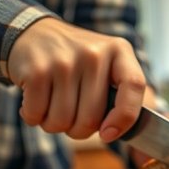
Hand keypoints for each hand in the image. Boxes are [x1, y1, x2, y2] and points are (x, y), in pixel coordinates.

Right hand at [7, 18, 145, 142]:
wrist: (35, 33)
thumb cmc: (78, 63)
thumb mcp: (106, 67)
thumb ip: (120, 96)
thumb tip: (112, 133)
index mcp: (119, 51)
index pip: (134, 85)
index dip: (125, 117)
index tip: (108, 134)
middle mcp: (93, 53)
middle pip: (91, 118)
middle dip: (79, 131)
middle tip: (73, 117)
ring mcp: (64, 61)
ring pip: (62, 121)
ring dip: (54, 125)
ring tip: (52, 106)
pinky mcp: (36, 70)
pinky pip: (36, 114)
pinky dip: (33, 117)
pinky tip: (34, 101)